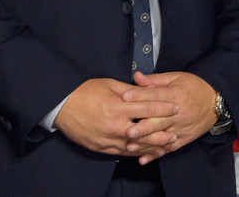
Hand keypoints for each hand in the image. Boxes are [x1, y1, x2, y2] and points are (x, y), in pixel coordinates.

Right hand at [54, 78, 179, 155]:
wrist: (62, 106)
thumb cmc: (86, 92)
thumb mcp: (110, 85)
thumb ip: (131, 91)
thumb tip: (148, 90)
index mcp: (118, 106)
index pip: (147, 108)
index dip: (164, 108)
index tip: (176, 107)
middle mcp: (114, 125)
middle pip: (144, 131)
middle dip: (162, 132)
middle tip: (176, 132)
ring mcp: (107, 138)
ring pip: (135, 146)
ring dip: (151, 147)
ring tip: (165, 146)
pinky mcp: (100, 147)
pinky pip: (122, 153)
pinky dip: (135, 154)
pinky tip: (145, 153)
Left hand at [122, 71, 218, 162]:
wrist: (216, 103)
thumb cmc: (194, 88)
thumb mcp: (177, 78)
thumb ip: (155, 80)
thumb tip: (136, 77)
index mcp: (177, 95)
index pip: (156, 96)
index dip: (140, 95)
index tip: (124, 97)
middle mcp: (179, 113)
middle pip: (159, 121)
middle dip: (142, 127)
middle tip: (127, 130)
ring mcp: (182, 128)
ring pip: (162, 137)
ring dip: (146, 143)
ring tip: (130, 146)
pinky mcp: (184, 139)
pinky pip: (169, 148)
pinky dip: (156, 154)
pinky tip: (143, 159)